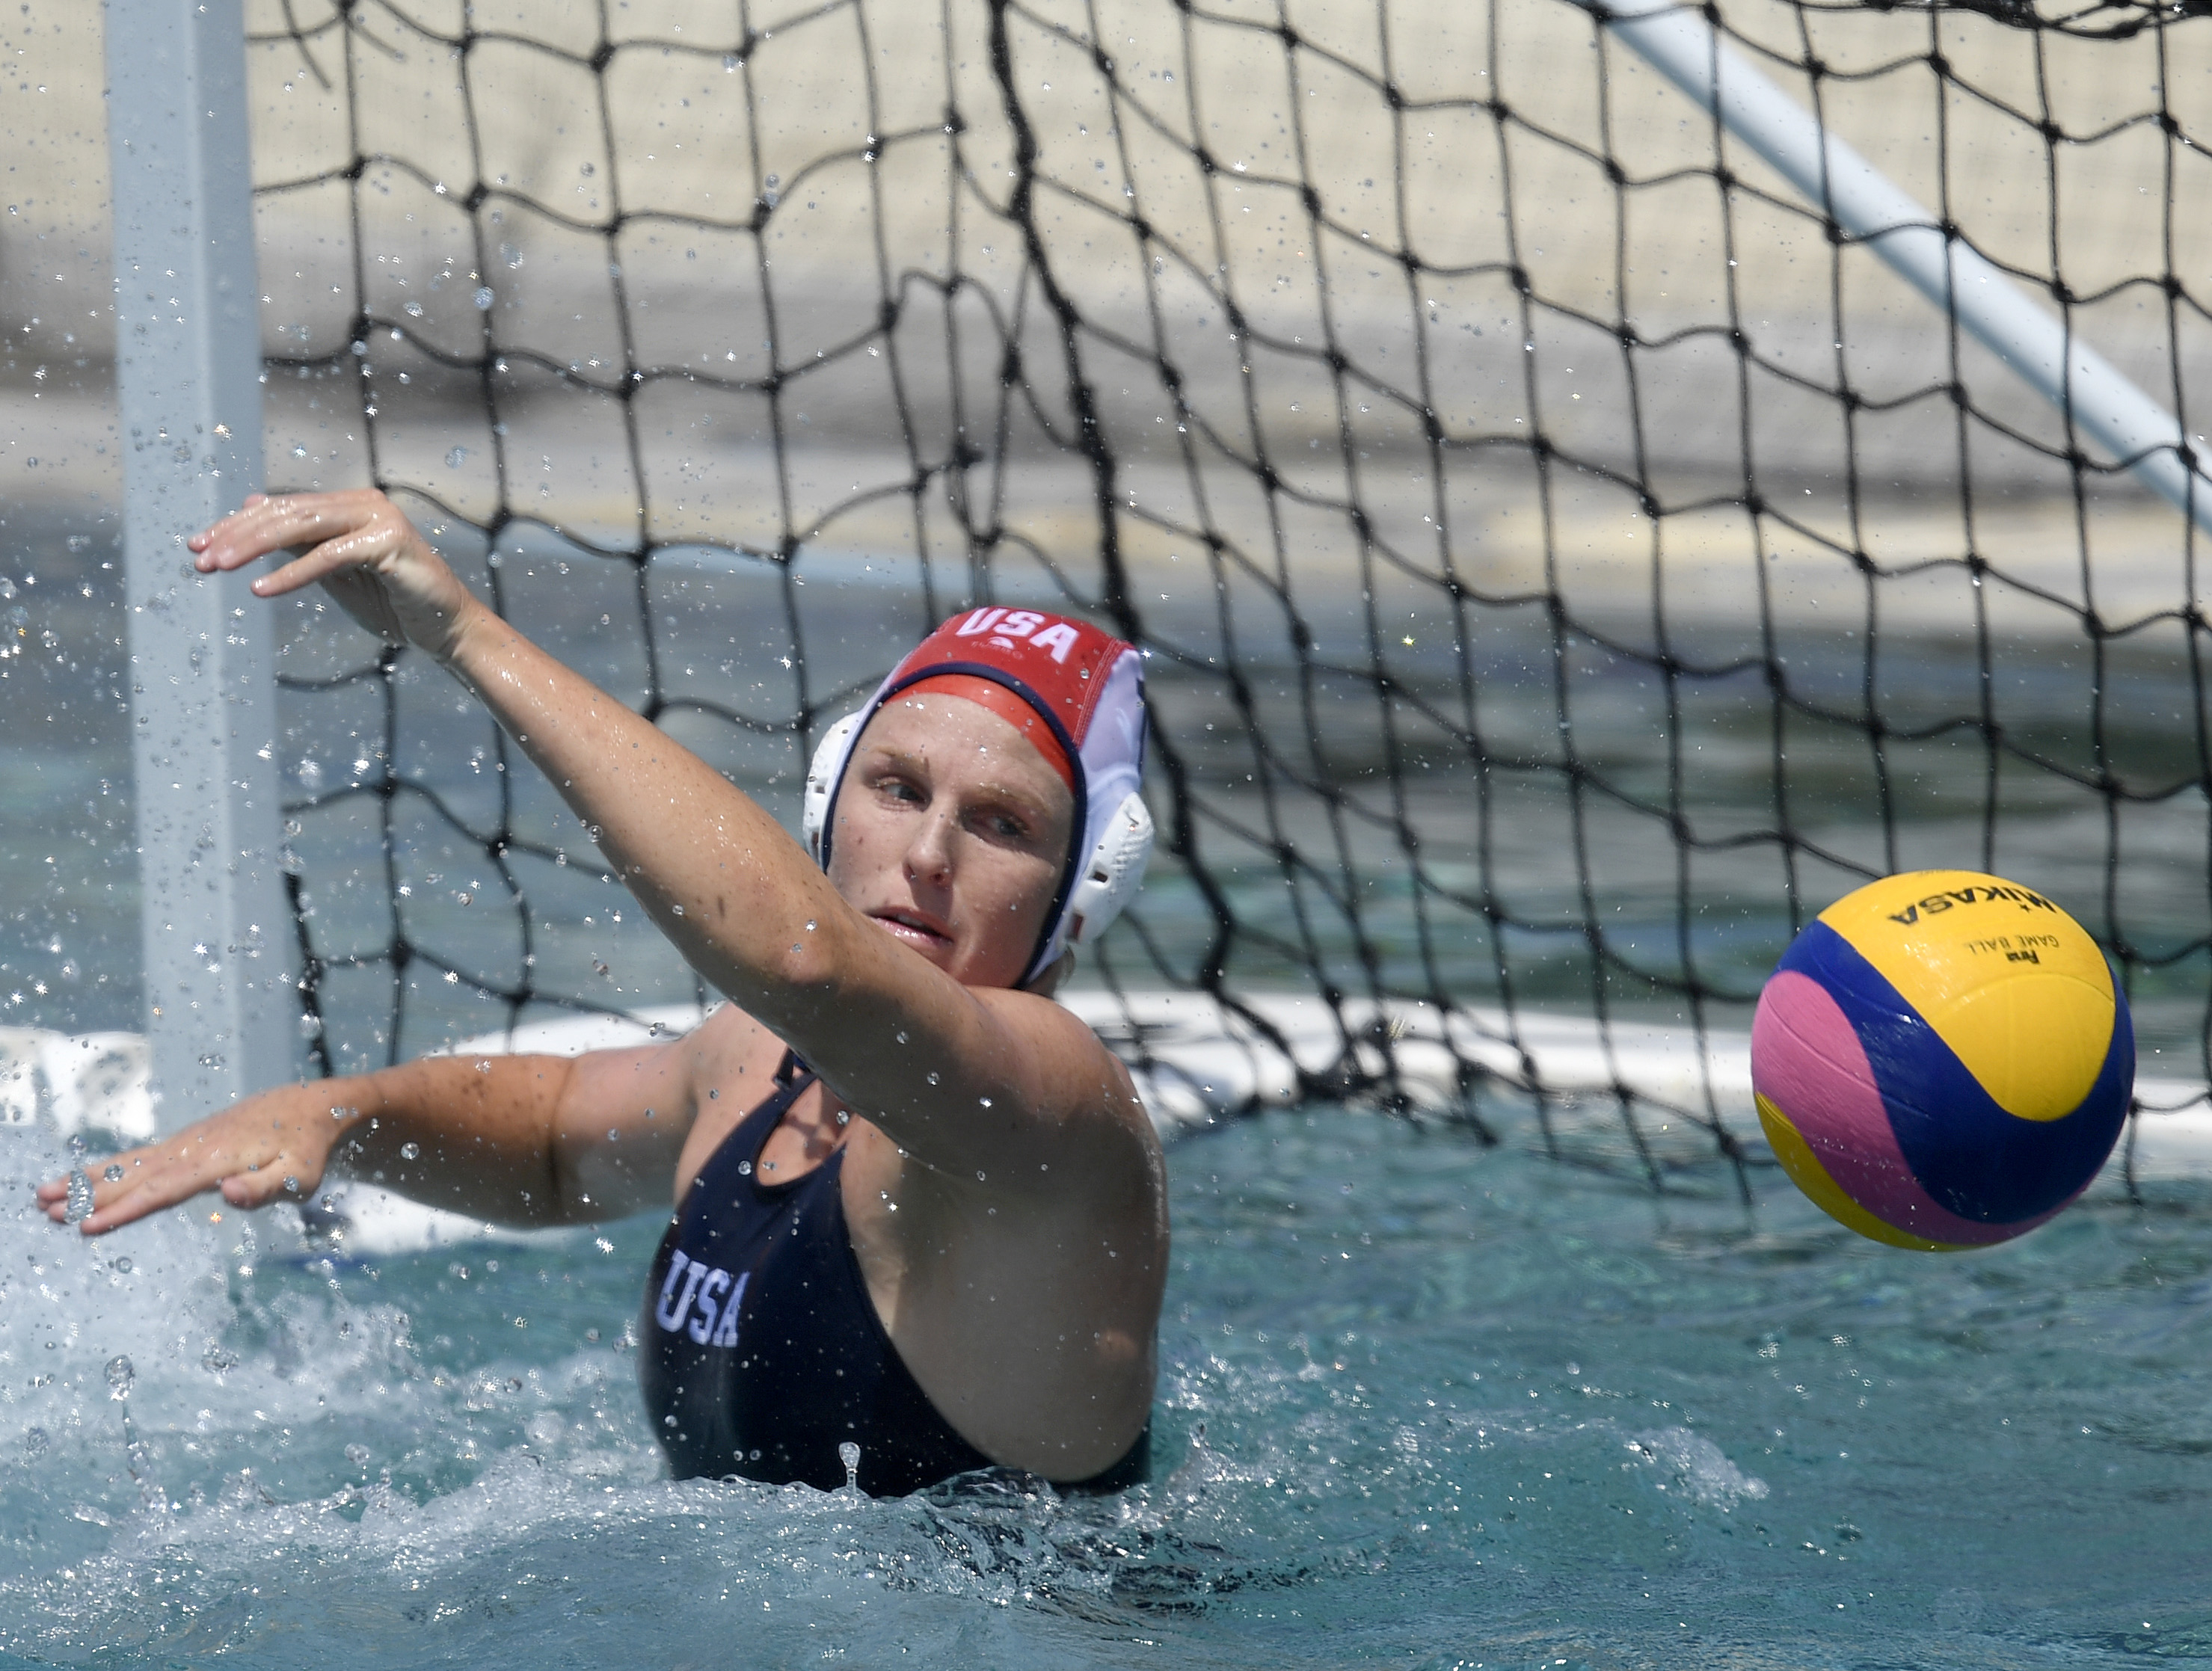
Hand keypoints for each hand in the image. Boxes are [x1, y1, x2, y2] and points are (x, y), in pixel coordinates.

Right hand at [34, 1082, 353, 1235]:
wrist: (309, 1106)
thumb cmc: (306, 1148)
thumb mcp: (302, 1175)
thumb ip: (266, 1188)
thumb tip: (227, 1195)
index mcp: (217, 1159)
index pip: (164, 1190)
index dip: (126, 1209)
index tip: (88, 1227)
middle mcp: (193, 1147)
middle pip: (135, 1174)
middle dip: (90, 1194)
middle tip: (46, 1210)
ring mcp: (185, 1142)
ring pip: (129, 1162)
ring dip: (86, 1179)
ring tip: (43, 1196)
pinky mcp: (185, 1143)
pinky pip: (138, 1157)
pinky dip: (106, 1168)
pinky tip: (80, 1182)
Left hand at [188, 490, 483, 659]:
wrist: (444, 628)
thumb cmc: (390, 603)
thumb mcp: (331, 570)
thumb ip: (296, 541)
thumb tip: (250, 505)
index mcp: (347, 505)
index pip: (280, 508)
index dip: (236, 525)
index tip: (196, 547)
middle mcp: (362, 502)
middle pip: (285, 514)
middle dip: (237, 536)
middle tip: (200, 558)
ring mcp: (378, 517)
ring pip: (301, 527)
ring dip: (254, 548)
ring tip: (219, 568)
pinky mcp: (389, 541)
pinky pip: (329, 556)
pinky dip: (292, 574)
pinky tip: (261, 591)